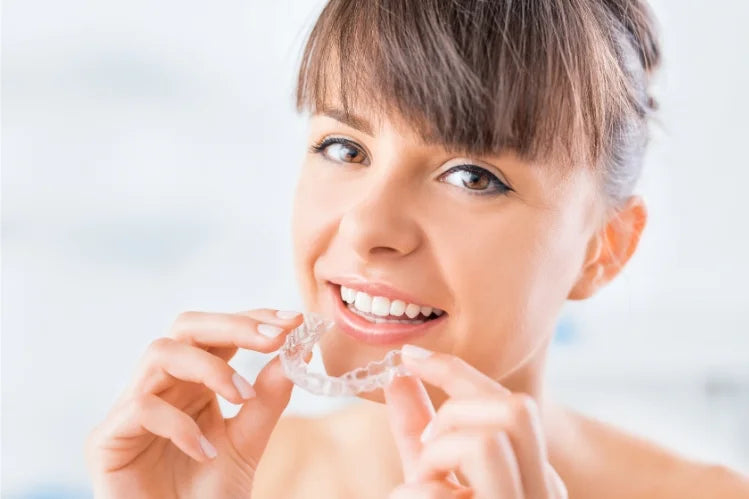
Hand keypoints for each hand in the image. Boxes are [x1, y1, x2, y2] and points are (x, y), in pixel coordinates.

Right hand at [84, 308, 303, 497]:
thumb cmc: (205, 496)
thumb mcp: (247, 443)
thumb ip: (268, 401)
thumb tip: (295, 352)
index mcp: (193, 383)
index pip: (219, 333)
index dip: (253, 319)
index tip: (294, 319)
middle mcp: (162, 387)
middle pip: (186, 327)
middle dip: (233, 325)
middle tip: (275, 338)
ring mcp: (130, 409)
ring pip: (160, 352)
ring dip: (209, 368)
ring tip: (242, 397)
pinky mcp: (107, 439)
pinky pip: (141, 408)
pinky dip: (180, 424)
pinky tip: (205, 452)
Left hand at [385, 345, 566, 498]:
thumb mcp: (428, 473)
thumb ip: (418, 431)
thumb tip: (397, 376)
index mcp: (533, 472)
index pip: (512, 403)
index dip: (455, 370)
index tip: (409, 355)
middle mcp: (543, 492)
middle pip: (518, 409)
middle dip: (456, 411)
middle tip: (427, 446)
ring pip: (487, 443)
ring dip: (435, 456)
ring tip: (420, 486)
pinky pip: (443, 494)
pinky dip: (411, 496)